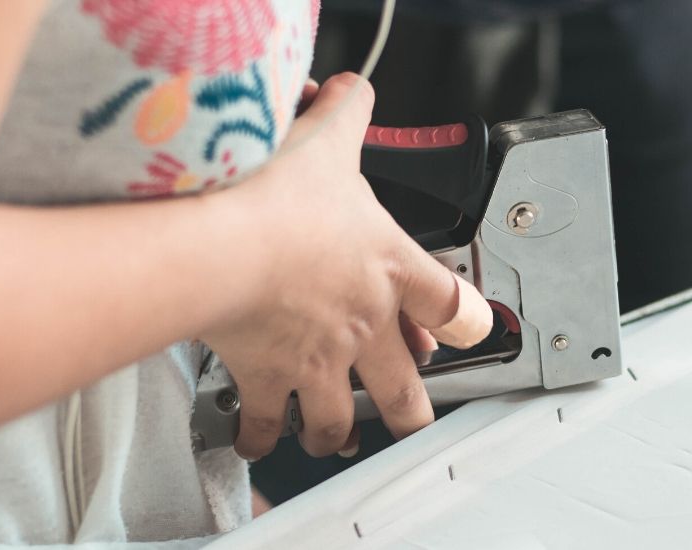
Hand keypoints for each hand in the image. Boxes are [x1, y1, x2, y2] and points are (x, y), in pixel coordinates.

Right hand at [202, 73, 492, 459]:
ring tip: (330, 440)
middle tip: (411, 420)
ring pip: (339, 420)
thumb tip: (350, 88)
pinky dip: (260, 438)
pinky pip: (267, 424)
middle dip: (409, 412)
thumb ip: (347, 110)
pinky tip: (254, 441)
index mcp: (388, 268)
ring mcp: (317, 359)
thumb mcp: (327, 138)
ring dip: (335, 433)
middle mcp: (362, 325)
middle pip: (404, 387)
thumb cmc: (278, 195)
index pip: (448, 302)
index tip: (467, 332)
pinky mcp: (267, 377)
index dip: (464, 320)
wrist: (224, 243)